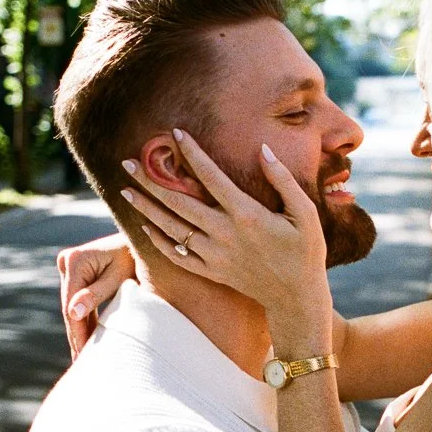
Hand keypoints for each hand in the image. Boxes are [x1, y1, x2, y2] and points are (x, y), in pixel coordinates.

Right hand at [57, 233, 134, 358]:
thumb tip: (72, 313)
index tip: (82, 354)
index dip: (77, 331)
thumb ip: (95, 296)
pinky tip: (85, 341)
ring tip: (82, 359)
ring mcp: (69, 265)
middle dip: (77, 334)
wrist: (145, 244)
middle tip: (81, 364)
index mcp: (76, 260)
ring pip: (72, 306)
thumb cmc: (137, 259)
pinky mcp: (76, 272)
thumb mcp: (119, 279)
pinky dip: (83, 320)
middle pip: (70, 306)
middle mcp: (67, 260)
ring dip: (79, 330)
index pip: (72, 304)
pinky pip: (77, 301)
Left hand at [121, 131, 332, 345]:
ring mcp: (215, 255)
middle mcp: (225, 234)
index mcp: (247, 215)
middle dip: (150, 180)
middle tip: (127, 162)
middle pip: (179, 202)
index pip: (211, 176)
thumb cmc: (305, 251)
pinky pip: (177, 255)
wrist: (296, 297)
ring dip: (146, 208)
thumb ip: (283, 180)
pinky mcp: (211, 271)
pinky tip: (145, 225)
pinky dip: (158, 240)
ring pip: (171, 228)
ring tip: (125, 190)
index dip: (192, 153)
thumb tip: (263, 150)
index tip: (175, 133)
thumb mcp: (306, 213)